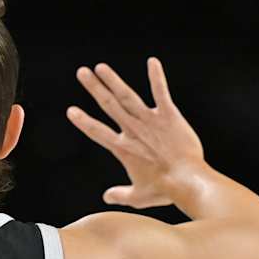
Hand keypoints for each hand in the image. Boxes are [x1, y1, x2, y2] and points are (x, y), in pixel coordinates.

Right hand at [67, 58, 205, 209]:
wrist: (187, 180)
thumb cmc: (164, 190)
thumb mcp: (138, 197)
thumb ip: (121, 194)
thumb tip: (107, 197)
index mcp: (123, 149)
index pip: (98, 132)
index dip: (83, 121)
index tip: (71, 110)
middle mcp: (133, 130)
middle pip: (109, 105)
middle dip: (94, 88)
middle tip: (82, 72)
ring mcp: (150, 121)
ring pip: (127, 96)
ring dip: (113, 79)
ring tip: (101, 67)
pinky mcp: (169, 116)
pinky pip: (161, 92)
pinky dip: (156, 77)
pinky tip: (152, 61)